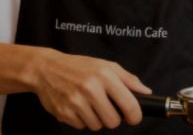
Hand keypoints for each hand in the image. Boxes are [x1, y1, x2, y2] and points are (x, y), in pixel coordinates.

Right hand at [30, 49, 151, 130]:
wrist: (46, 68)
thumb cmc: (79, 66)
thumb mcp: (105, 65)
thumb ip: (128, 79)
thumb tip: (146, 92)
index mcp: (104, 75)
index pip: (128, 104)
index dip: (135, 115)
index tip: (134, 117)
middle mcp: (90, 88)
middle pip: (113, 121)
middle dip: (113, 118)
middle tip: (107, 108)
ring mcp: (76, 102)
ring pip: (97, 126)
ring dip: (97, 119)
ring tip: (91, 105)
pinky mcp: (64, 113)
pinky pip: (82, 127)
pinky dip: (83, 120)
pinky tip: (79, 107)